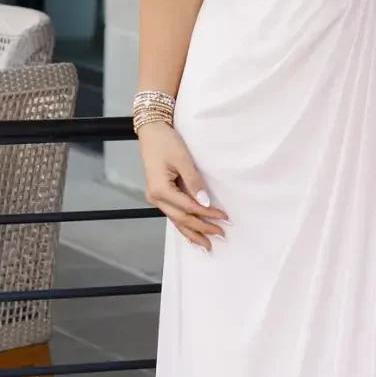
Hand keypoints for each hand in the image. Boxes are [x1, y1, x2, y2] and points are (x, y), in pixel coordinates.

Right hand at [139, 123, 226, 250]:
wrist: (151, 131)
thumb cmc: (166, 142)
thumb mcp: (183, 160)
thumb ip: (194, 182)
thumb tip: (205, 203)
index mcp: (160, 190)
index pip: (189, 208)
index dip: (207, 215)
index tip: (224, 217)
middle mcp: (156, 198)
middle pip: (181, 219)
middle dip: (201, 229)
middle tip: (220, 234)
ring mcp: (156, 197)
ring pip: (176, 220)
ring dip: (192, 232)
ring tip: (206, 244)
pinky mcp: (160, 194)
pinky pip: (173, 213)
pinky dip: (184, 223)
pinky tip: (192, 233)